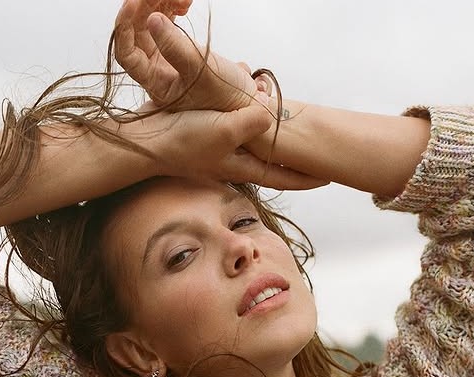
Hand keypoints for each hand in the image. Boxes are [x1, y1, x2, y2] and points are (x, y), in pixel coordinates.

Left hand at [114, 0, 259, 111]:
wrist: (246, 102)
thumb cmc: (226, 96)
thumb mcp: (202, 71)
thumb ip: (176, 48)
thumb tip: (152, 20)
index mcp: (155, 83)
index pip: (127, 53)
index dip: (125, 26)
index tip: (135, 2)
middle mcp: (156, 71)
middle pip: (137, 32)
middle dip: (147, 8)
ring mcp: (166, 59)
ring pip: (150, 24)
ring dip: (161, 4)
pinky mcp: (178, 48)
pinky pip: (166, 22)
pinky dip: (172, 8)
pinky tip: (186, 3)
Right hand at [128, 101, 323, 189]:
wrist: (145, 140)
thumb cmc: (182, 140)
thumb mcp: (223, 130)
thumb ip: (253, 122)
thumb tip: (274, 113)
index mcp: (243, 167)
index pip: (283, 177)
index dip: (307, 177)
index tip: (329, 177)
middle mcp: (235, 161)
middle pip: (273, 163)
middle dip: (294, 159)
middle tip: (316, 152)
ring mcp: (221, 150)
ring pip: (257, 144)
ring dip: (273, 136)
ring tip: (289, 127)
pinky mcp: (208, 136)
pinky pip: (239, 128)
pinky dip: (251, 118)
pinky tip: (251, 102)